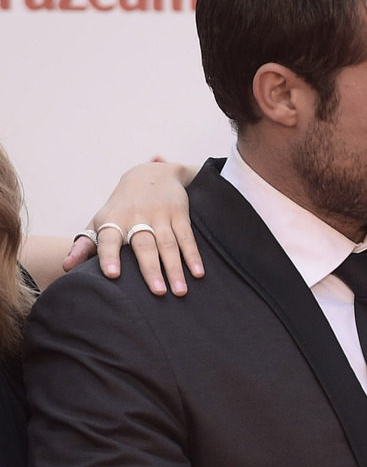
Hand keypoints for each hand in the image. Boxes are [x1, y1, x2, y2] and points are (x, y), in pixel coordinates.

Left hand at [64, 160, 201, 295]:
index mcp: (113, 221)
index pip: (109, 239)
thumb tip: (67, 267)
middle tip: (157, 292)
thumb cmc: (122, 207)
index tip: (112, 274)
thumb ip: (86, 245)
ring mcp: (159, 215)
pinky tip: (198, 273)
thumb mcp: (101, 220)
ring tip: (179, 291)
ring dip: (175, 268)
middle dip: (151, 269)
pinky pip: (186, 237)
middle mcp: (135, 217)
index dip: (110, 255)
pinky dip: (193, 255)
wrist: (151, 174)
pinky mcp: (179, 214)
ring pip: (167, 244)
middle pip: (144, 245)